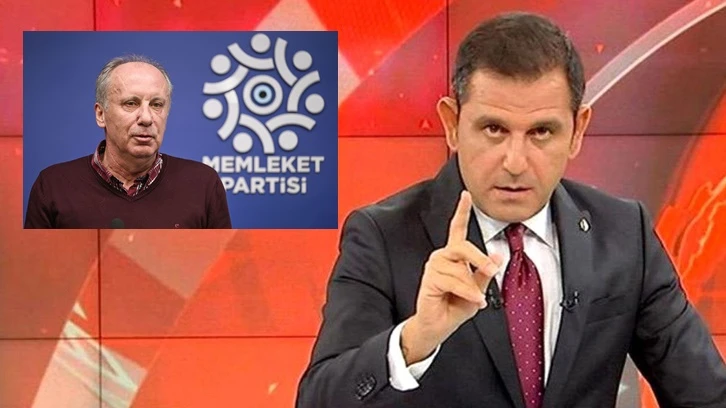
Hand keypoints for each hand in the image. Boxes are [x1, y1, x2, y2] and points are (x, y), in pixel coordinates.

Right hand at [401, 190, 502, 364]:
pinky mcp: (430, 280)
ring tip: (477, 299)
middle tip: (493, 268)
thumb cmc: (456, 305)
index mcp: (453, 255)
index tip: (466, 194)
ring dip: (472, 287)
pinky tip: (474, 302)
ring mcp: (434, 267)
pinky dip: (467, 293)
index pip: (457, 229)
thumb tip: (496, 255)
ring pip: (461, 269)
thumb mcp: (477, 289)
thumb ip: (484, 273)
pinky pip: (454, 282)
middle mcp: (442, 257)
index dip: (461, 211)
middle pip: (462, 247)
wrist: (438, 326)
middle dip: (480, 258)